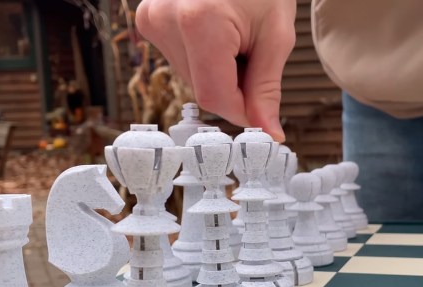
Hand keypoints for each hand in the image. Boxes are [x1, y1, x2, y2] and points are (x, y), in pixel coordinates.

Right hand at [136, 0, 295, 140]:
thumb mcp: (275, 34)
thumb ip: (267, 88)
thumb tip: (268, 132)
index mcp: (199, 22)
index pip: (215, 97)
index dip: (242, 110)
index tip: (262, 112)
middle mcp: (165, 20)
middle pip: (202, 89)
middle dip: (233, 87)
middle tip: (253, 54)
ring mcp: (151, 19)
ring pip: (191, 78)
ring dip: (218, 72)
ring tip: (235, 36)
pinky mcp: (147, 20)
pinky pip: (180, 60)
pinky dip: (203, 59)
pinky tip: (216, 33)